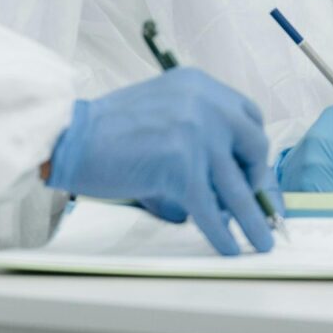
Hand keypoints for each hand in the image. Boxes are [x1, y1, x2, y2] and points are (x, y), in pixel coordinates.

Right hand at [48, 69, 275, 254]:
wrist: (69, 137)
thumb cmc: (107, 131)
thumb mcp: (162, 111)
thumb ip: (195, 132)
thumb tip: (228, 182)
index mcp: (199, 85)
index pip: (248, 115)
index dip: (254, 148)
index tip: (254, 172)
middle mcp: (205, 104)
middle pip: (253, 146)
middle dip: (259, 180)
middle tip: (257, 204)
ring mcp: (196, 135)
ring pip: (237, 186)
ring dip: (253, 218)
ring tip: (262, 240)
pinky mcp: (182, 167)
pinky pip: (210, 208)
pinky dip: (221, 233)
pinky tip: (229, 247)